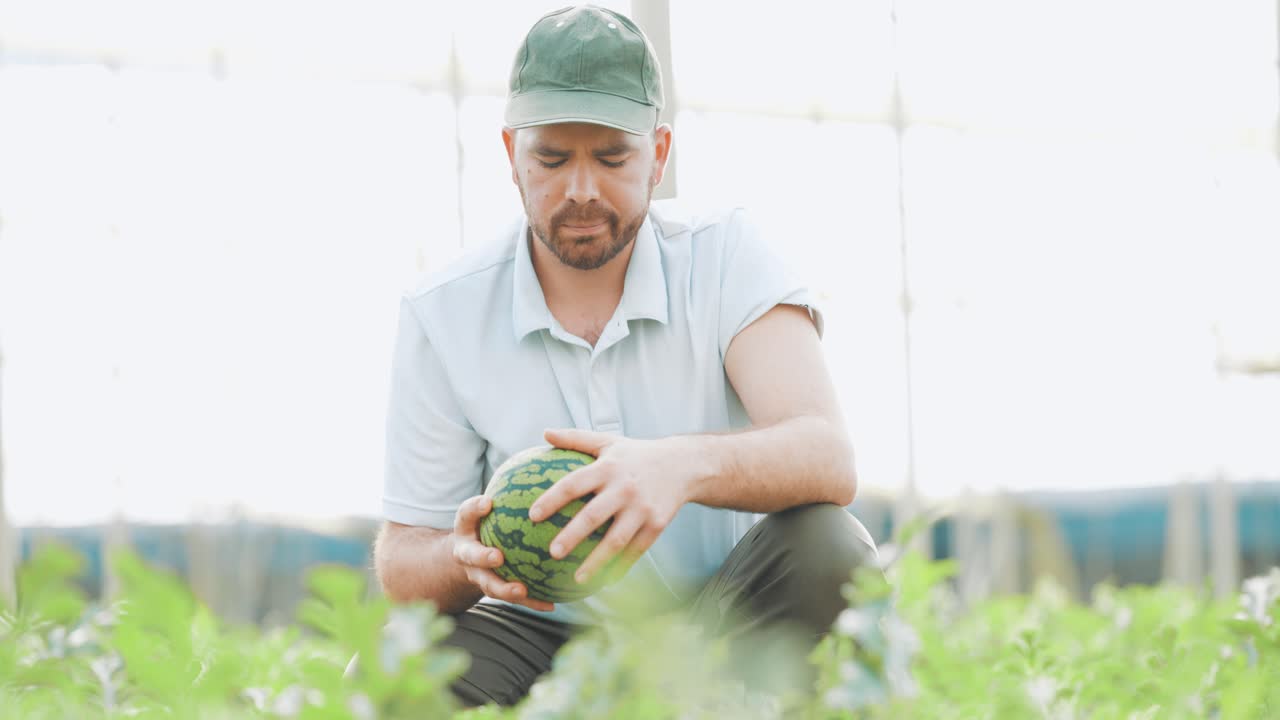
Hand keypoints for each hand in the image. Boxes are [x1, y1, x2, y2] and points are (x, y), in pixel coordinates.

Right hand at [451, 495, 554, 612]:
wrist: (469, 554)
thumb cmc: (487, 522)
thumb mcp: (489, 506)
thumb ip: (508, 490)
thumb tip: (543, 461)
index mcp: (465, 528)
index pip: (465, 515)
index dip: (474, 508)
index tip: (487, 502)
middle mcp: (468, 553)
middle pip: (471, 556)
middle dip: (482, 557)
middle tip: (497, 556)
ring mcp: (478, 574)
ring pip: (489, 585)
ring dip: (505, 589)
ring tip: (522, 590)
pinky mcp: (495, 590)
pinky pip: (514, 598)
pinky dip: (532, 602)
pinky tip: (552, 604)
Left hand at [528, 428, 695, 585]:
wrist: (683, 465)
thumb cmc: (636, 455)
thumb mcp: (608, 442)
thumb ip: (576, 438)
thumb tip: (545, 432)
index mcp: (607, 468)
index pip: (573, 484)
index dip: (552, 499)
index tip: (532, 516)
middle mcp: (623, 489)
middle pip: (593, 516)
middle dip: (572, 536)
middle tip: (552, 553)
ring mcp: (642, 509)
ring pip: (615, 540)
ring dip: (596, 562)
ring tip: (576, 579)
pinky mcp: (656, 525)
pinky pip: (636, 551)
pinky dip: (621, 567)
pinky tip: (606, 581)